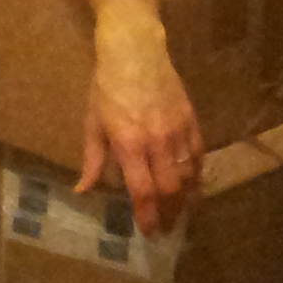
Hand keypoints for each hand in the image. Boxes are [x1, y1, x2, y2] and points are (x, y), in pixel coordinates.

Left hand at [76, 13, 202, 236]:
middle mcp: (156, 141)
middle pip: (170, 189)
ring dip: (186, 200)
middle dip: (169, 215)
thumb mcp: (93, 122)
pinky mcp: (191, 119)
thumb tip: (83, 190)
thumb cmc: (107, 85)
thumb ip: (94, 160)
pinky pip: (199, 156)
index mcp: (129, 144)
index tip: (150, 234)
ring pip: (189, 176)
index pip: (142, 191)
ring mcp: (177, 130)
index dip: (148, 216)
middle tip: (166, 230)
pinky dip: (198, 176)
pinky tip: (194, 188)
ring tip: (182, 215)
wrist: (136, 48)